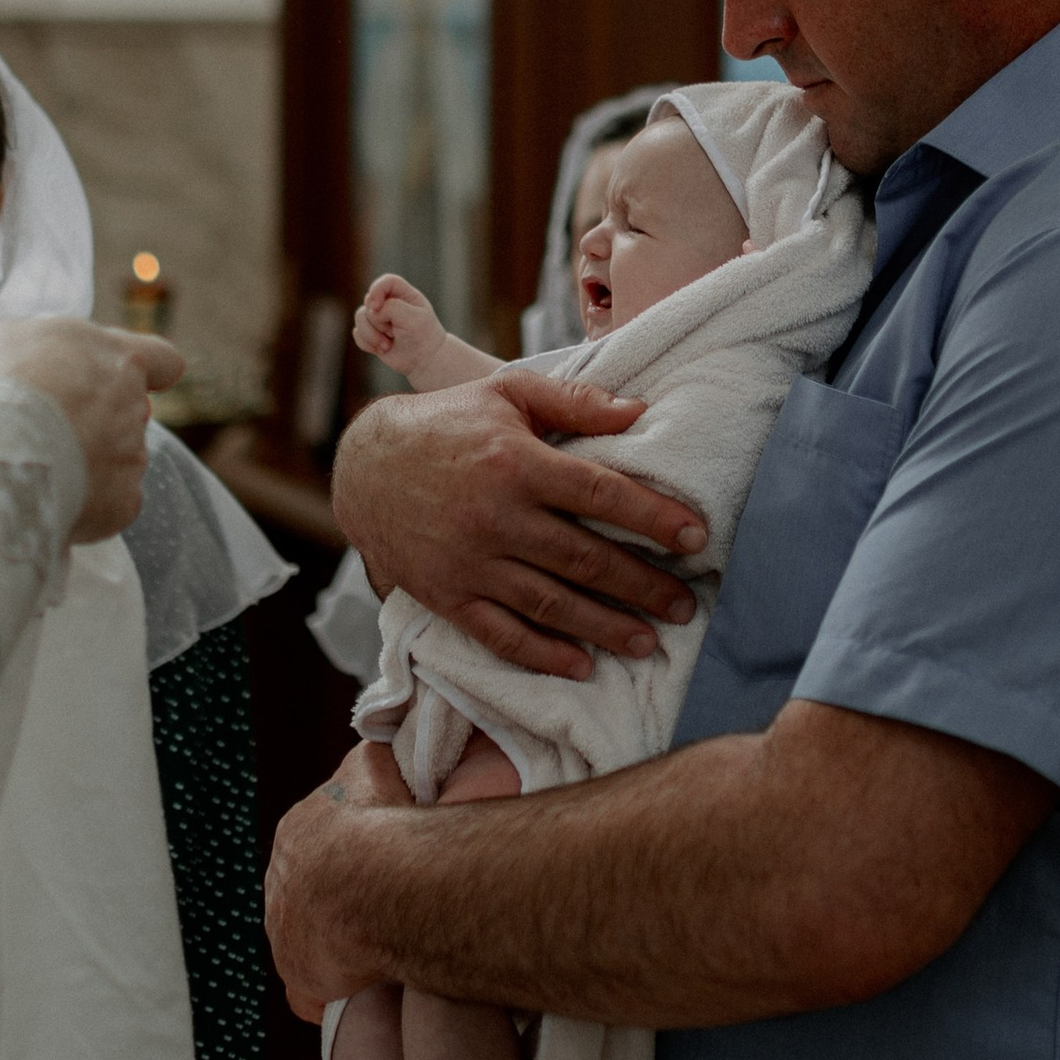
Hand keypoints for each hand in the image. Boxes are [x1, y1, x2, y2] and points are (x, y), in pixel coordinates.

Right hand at [0, 320, 182, 541]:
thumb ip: (51, 347)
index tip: (135, 380)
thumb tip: (50, 361)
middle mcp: (136, 408)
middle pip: (128, 415)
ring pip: (118, 460)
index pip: (163, 362)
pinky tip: (50, 496)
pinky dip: (85, 503)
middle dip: (96, 422)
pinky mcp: (123, 502)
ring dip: (87, 463)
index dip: (151, 372)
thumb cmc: (4, 385)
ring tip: (38, 467)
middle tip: (49, 430)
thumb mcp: (19, 337)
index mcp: (122, 360)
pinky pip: (109, 502)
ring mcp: (134, 457)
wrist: (2, 452)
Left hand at [266, 736, 417, 1011]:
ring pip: (311, 940)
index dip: (352, 856)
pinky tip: (359, 989)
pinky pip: (310, 993)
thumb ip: (368, 764)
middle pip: (310, 894)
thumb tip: (377, 751)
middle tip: (384, 905)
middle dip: (341, 900)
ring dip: (339, 943)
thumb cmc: (380, 821)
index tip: (381, 865)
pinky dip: (330, 991)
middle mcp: (280, 883)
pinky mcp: (299, 977)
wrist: (373, 879)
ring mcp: (285, 933)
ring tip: (383, 945)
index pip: (318, 846)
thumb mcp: (373, 765)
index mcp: (296, 834)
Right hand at [329, 365, 706, 678]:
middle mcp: (495, 517)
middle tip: (685, 605)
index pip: (599, 493)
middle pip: (583, 558)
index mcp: (515, 463)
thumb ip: (573, 402)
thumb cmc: (446, 424)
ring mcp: (470, 563)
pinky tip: (582, 665)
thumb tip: (638, 412)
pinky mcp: (448, 596)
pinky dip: (543, 655)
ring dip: (605, 627)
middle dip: (641, 585)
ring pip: (549, 604)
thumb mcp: (506, 394)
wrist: (363, 469)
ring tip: (649, 641)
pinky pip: (501, 634)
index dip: (651, 516)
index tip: (695, 536)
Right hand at [353, 273, 431, 366]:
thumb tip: (373, 311)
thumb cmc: (423, 336)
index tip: (377, 306)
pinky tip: (382, 350)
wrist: (424, 361)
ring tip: (387, 346)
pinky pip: (357, 334)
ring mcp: (379, 318)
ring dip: (372, 335)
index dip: (377, 289)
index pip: (387, 281)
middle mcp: (390, 303)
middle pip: (369, 301)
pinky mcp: (371, 332)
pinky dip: (368, 344)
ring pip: (360, 317)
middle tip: (394, 332)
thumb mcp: (413, 318)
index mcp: (404, 294)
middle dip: (378, 321)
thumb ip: (392, 307)